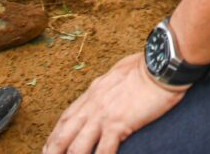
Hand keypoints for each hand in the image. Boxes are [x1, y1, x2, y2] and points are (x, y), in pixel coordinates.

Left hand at [43, 53, 183, 153]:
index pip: (67, 117)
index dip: (55, 135)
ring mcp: (103, 115)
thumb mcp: (119, 73)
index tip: (48, 147)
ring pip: (77, 145)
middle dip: (53, 150)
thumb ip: (110, 85)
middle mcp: (93, 104)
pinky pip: (104, 150)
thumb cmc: (146, 67)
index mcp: (93, 92)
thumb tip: (110, 86)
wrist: (160, 65)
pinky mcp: (118, 123)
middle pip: (65, 133)